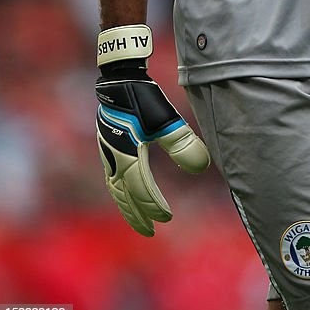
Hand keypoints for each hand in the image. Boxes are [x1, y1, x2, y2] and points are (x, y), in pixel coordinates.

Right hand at [95, 25, 209, 235]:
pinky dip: (119, 192)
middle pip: (125, 195)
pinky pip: (111, 178)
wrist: (118, 78)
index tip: (167, 218)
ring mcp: (107, 153)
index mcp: (128, 154)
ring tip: (139, 219)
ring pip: (115, 189)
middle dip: (137, 214)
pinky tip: (127, 193)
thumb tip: (202, 167)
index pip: (142, 189)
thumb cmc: (143, 97)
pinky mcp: (107, 146)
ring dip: (126, 206)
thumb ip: (182, 142)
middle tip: (150, 230)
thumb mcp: (165, 118)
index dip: (153, 206)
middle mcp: (114, 158)